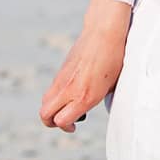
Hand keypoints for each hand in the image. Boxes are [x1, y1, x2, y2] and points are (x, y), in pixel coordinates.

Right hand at [38, 0, 131, 132]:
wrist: (104, 32)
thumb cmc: (114, 57)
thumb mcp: (112, 84)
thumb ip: (99, 99)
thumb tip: (94, 106)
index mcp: (84, 96)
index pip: (61, 121)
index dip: (66, 127)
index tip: (75, 125)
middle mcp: (70, 89)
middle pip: (45, 115)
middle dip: (51, 123)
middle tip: (66, 120)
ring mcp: (62, 79)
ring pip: (45, 102)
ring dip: (52, 108)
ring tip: (68, 105)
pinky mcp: (60, 70)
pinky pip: (52, 88)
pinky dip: (57, 95)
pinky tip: (73, 89)